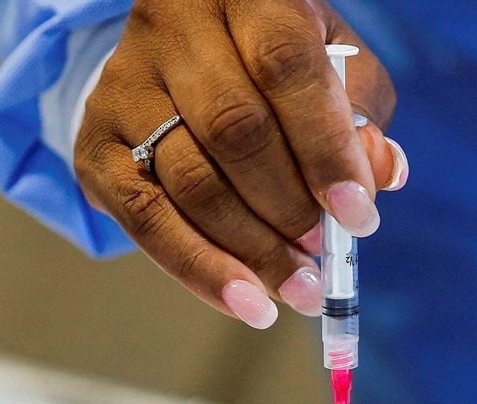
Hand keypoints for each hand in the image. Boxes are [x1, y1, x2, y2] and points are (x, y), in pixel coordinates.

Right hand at [74, 0, 403, 327]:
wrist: (188, 48)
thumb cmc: (276, 61)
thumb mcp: (333, 64)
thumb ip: (361, 114)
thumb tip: (380, 175)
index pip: (286, 68)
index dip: (325, 150)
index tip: (359, 216)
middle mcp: (175, 29)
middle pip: (234, 131)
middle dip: (288, 210)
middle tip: (324, 259)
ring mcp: (125, 84)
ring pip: (188, 179)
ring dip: (249, 249)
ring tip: (297, 288)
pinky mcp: (95, 139)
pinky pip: (142, 217)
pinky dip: (197, 267)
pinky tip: (243, 301)